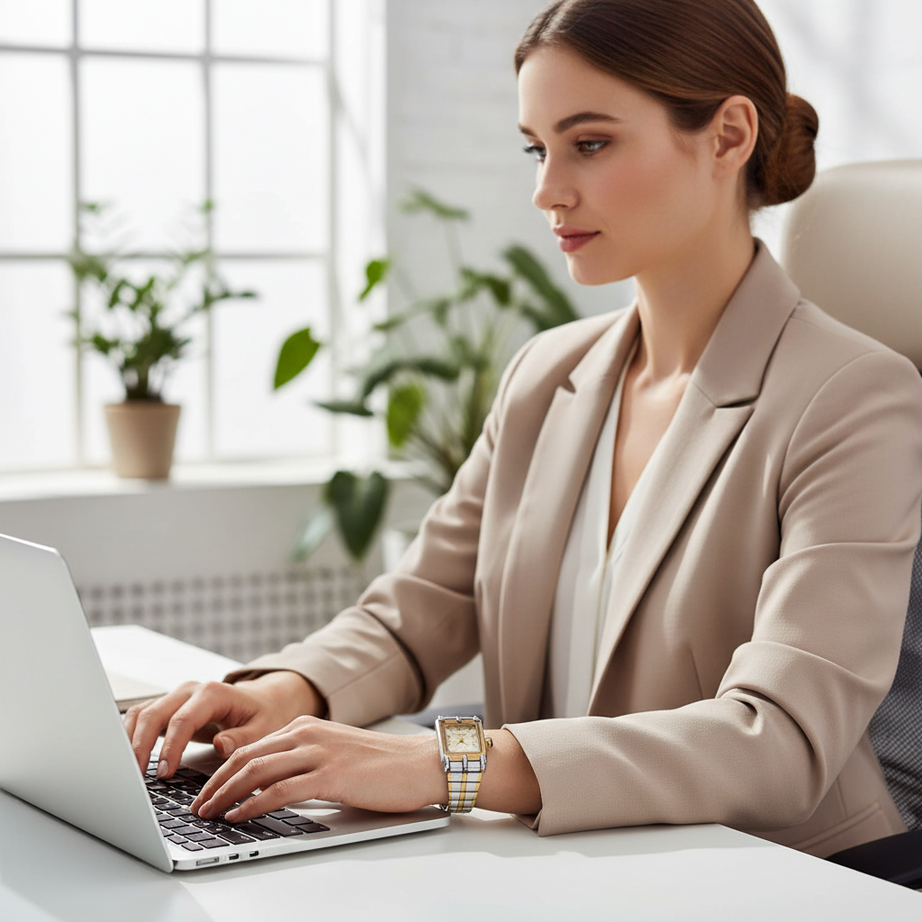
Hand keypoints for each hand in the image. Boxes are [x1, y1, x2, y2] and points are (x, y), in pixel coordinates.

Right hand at [124, 671, 324, 777]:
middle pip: (155, 714)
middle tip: (135, 777)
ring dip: (129, 741)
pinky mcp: (168, 707)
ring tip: (126, 773)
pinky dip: (130, 736)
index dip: (171, 747)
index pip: (183, 719)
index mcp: (213, 693)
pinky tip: (127, 759)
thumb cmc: (262, 716)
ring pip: (142, 714)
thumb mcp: (263, 728)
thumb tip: (220, 745)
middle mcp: (190, 691)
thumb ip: (242, 738)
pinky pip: (141, 718)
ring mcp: (176, 697)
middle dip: (141, 745)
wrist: (260, 701)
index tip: (165, 773)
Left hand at [191, 717, 445, 821]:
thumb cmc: (383, 766)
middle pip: (245, 757)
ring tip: (208, 814)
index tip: (206, 792)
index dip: (222, 771)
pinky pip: (280, 790)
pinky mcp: (331, 775)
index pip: (251, 747)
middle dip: (215, 784)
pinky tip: (239, 816)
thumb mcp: (336, 755)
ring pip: (256, 771)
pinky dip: (253, 804)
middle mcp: (308, 733)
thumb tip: (270, 789)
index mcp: (307, 726)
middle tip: (197, 806)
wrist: (422, 763)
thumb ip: (305, 764)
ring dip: (225, 794)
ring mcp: (319, 752)